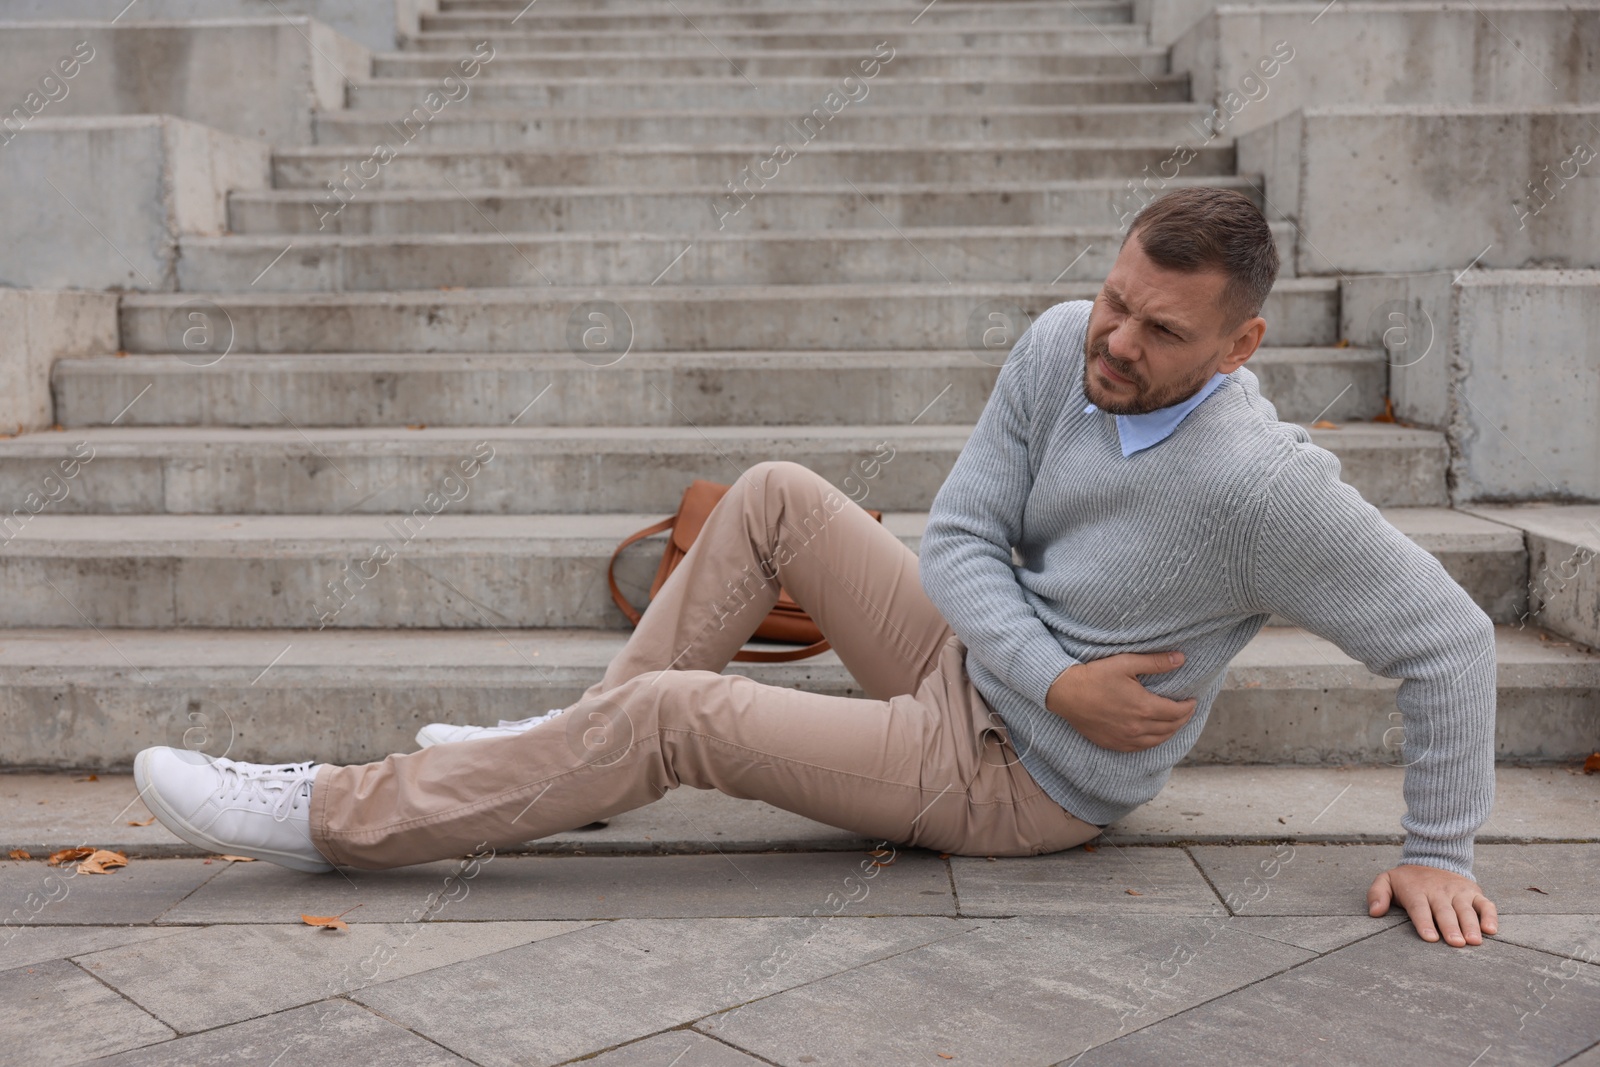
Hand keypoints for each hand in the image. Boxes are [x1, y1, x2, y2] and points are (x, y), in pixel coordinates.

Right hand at [1044, 651, 1197, 751]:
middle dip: (1183, 719)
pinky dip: (1153, 742)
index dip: (1188, 707)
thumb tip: (1181, 659)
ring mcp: (1125, 738)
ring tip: (1175, 723)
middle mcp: (1138, 727)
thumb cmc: (1095, 676)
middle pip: (1170, 728)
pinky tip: (1154, 735)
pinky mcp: (1114, 744)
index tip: (1192, 700)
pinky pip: (1141, 748)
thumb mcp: (1126, 663)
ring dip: (1170, 732)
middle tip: (1187, 710)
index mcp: (1144, 707)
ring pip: (1158, 740)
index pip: (1177, 712)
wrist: (1066, 693)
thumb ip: (1155, 663)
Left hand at [1368, 864, 1497, 946]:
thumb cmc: (1408, 880)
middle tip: (1456, 943)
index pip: (1420, 909)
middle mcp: (1439, 891)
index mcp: (1417, 891)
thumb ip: (1377, 894)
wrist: (1433, 857)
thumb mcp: (1387, 880)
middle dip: (1451, 927)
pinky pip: (1485, 904)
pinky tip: (1491, 930)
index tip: (1430, 938)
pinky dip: (1490, 916)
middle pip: (1445, 911)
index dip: (1425, 923)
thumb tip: (1374, 912)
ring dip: (1471, 925)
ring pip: (1466, 909)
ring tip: (1474, 941)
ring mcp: (1458, 892)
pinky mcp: (1474, 892)